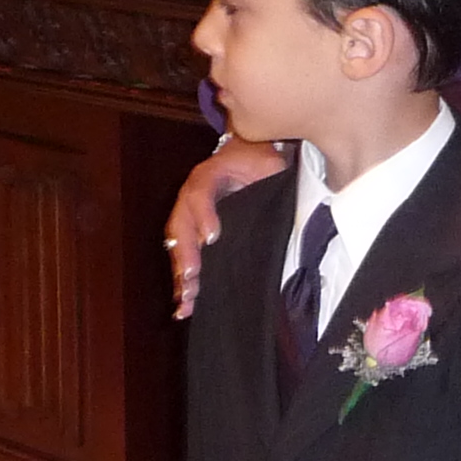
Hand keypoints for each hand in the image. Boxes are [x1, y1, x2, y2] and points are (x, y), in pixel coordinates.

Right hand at [167, 138, 286, 318]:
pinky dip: (184, 281)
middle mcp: (191, 198)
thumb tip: (283, 197)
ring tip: (186, 300)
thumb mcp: (268, 162)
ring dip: (181, 274)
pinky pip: (185, 258)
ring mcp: (189, 218)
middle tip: (192, 277)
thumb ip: (271, 174)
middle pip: (180, 226)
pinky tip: (185, 305)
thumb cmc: (259, 161)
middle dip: (185, 254)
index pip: (198, 193)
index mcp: (206, 177)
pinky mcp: (195, 234)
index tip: (212, 237)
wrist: (249, 155)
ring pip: (178, 246)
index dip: (203, 215)